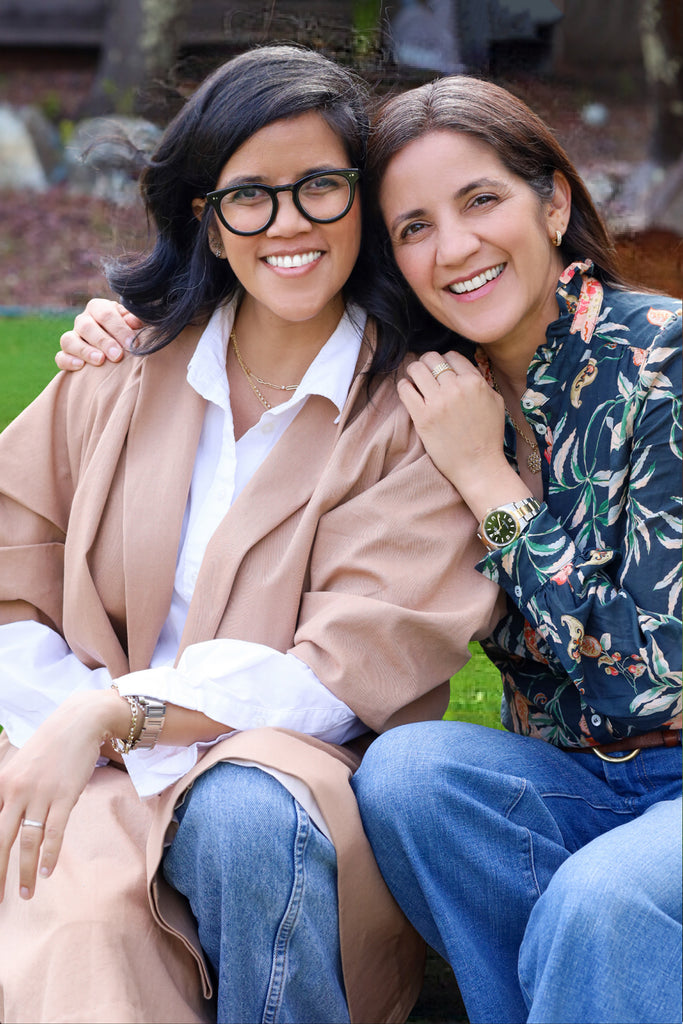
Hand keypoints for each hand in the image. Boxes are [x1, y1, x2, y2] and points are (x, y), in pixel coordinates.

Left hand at [0, 689, 128, 899]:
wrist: (79, 723)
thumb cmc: (49, 748)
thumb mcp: (19, 769)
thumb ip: (8, 795)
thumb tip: (6, 826)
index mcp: (1, 785)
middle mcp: (15, 791)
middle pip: (0, 840)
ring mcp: (40, 794)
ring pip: (27, 841)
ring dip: (25, 871)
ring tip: (25, 893)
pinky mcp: (64, 796)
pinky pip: (54, 831)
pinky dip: (50, 854)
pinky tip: (47, 871)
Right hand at [56, 299, 142, 370]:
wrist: (120, 347)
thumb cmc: (129, 333)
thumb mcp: (135, 324)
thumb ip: (135, 321)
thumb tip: (134, 321)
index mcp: (99, 308)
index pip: (105, 314)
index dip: (119, 329)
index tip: (131, 344)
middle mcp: (83, 320)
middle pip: (86, 326)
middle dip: (103, 341)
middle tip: (118, 355)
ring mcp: (73, 337)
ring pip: (68, 340)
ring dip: (84, 351)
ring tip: (100, 360)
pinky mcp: (67, 354)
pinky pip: (60, 357)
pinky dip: (68, 361)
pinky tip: (81, 366)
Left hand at [398, 352, 529, 519]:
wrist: (478, 466)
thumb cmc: (488, 436)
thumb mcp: (495, 401)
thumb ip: (480, 381)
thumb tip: (463, 370)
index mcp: (475, 382)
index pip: (451, 355)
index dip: (444, 361)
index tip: (440, 370)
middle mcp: (456, 388)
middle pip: (432, 358)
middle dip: (427, 363)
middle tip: (425, 373)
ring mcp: (438, 402)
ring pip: (416, 369)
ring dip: (413, 372)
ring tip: (414, 380)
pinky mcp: (422, 417)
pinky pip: (405, 389)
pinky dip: (404, 386)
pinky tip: (409, 392)